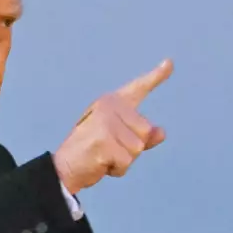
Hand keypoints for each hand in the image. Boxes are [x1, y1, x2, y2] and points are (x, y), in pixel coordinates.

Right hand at [53, 59, 173, 194]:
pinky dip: (117, 169)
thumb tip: (161, 132)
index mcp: (111, 103)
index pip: (138, 89)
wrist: (63, 167)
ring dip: (124, 160)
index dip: (156, 76)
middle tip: (109, 149)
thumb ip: (141, 136)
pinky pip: (126, 162)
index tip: (169, 63)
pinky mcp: (103, 141)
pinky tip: (101, 164)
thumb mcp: (118, 140)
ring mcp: (105, 123)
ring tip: (104, 157)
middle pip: (146, 131)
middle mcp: (108, 107)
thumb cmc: (91, 152)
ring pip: (138, 148)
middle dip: (132, 149)